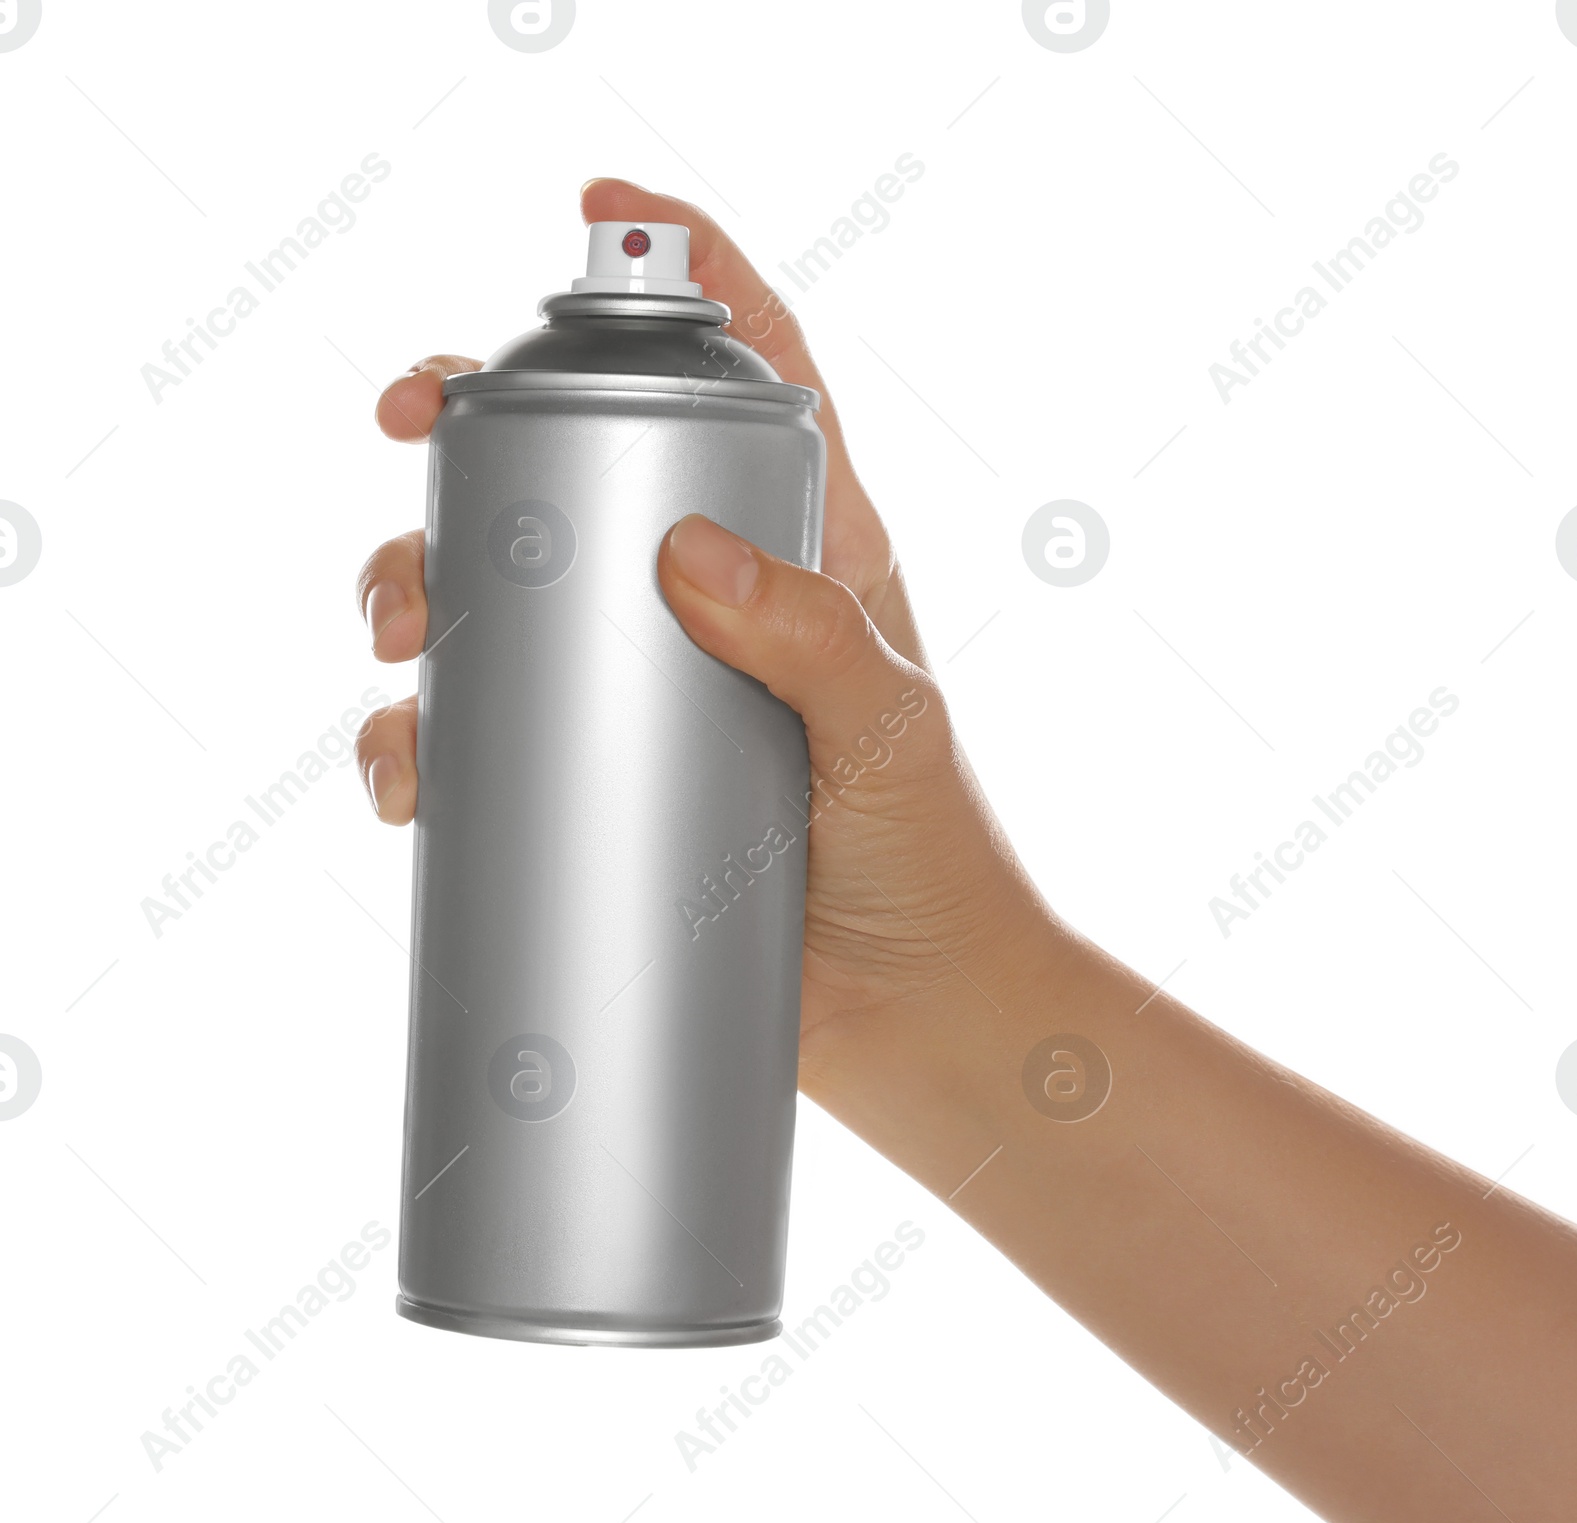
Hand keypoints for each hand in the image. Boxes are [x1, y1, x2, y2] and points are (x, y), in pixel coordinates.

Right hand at [354, 178, 1067, 1127]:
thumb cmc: (931, 863)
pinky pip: (487, 743)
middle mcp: (709, 605)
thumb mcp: (890, 732)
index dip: (679, 271)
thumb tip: (684, 554)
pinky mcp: (600, 790)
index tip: (598, 211)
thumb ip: (813, 636)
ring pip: (502, 601)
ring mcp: (644, 697)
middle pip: (576, 474)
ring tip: (405, 642)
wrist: (917, 1018)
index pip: (747, 374)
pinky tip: (410, 775)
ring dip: (422, 590)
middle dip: (476, 448)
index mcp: (803, 551)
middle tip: (415, 463)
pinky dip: (425, 745)